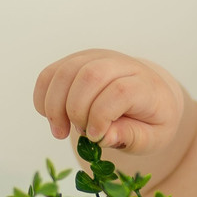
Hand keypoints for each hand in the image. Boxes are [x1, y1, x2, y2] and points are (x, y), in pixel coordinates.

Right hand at [33, 50, 191, 169]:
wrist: (149, 96)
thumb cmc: (150, 121)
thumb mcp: (152, 137)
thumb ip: (132, 137)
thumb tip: (104, 136)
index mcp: (146, 85)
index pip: (120, 91)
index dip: (101, 116)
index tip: (95, 137)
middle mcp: (121, 64)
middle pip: (90, 75)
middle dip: (76, 110)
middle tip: (79, 134)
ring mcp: (97, 58)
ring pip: (66, 71)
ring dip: (55, 106)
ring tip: (60, 131)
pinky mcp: (78, 61)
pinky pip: (51, 73)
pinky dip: (44, 97)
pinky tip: (51, 117)